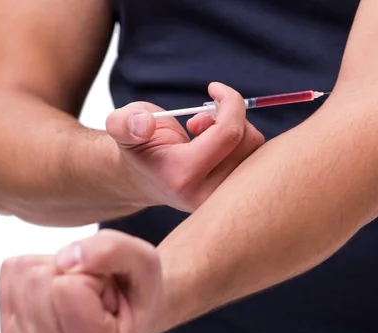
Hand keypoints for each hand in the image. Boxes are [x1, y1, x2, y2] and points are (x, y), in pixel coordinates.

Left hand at [0, 229, 162, 332]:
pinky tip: (61, 291)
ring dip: (55, 270)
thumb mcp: (143, 260)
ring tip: (81, 293)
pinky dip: (37, 267)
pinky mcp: (10, 331)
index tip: (109, 294)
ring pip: (23, 275)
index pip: (66, 287)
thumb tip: (64, 258)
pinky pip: (11, 272)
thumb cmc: (137, 288)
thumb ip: (111, 251)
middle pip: (39, 280)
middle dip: (72, 271)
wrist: (128, 307)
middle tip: (96, 292)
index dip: (93, 274)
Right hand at [106, 82, 264, 211]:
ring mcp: (222, 200)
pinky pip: (257, 159)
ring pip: (256, 150)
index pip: (229, 133)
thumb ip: (124, 123)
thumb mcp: (121, 126)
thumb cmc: (137, 144)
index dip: (229, 101)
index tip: (214, 88)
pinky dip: (241, 143)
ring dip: (235, 130)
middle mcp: (207, 195)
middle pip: (247, 141)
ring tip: (204, 133)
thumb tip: (144, 124)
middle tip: (201, 119)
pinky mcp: (232, 197)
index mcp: (182, 177)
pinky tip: (216, 146)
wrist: (142, 178)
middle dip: (229, 117)